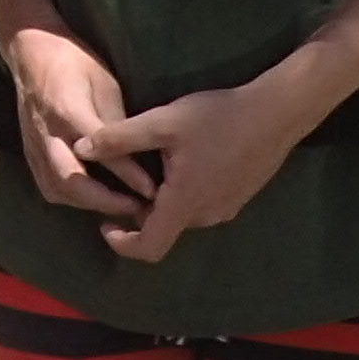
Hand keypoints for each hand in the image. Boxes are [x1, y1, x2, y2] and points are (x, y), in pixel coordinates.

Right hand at [9, 30, 155, 220]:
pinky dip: (71, 199)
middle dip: (104, 201)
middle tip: (135, 208)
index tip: (151, 190)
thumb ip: (116, 122)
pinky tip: (92, 200)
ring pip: (56, 189)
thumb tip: (138, 157)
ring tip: (117, 207)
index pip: (100, 149)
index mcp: (68, 110)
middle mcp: (47, 133)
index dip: (127, 173)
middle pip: (70, 180)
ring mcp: (33, 145)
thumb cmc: (75, 62)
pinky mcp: (28, 152)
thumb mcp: (105, 84)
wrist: (31, 51)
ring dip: (87, 204)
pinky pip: (47, 186)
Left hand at [86, 80, 319, 263]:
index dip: (122, 244)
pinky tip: (179, 162)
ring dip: (160, 203)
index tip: (105, 224)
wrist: (278, 112)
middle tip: (121, 182)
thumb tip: (80, 149)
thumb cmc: (219, 117)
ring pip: (182, 218)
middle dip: (137, 214)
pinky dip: (181, 196)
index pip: (149, 247)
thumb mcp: (163, 122)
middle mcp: (206, 215)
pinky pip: (200, 207)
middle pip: (163, 230)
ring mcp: (225, 209)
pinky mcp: (238, 199)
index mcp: (185, 203)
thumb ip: (119, 138)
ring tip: (148, 168)